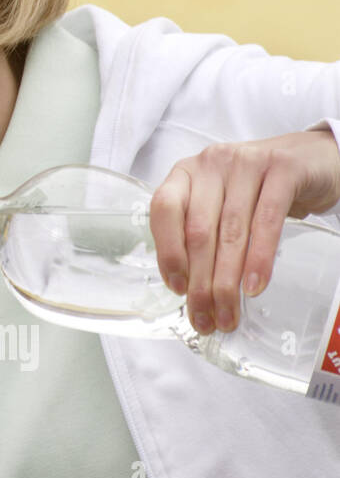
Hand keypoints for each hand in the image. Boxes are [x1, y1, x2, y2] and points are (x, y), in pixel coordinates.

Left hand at [150, 129, 339, 333]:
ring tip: (228, 313)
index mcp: (187, 173)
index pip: (164, 211)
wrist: (312, 159)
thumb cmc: (259, 188)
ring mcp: (247, 163)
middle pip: (198, 230)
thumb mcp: (222, 203)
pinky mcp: (283, 170)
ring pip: (231, 231)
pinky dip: (259, 258)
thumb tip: (189, 288)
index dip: (168, 252)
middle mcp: (211, 163)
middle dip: (200, 282)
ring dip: (227, 280)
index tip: (177, 289)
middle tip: (205, 318)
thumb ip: (202, 231)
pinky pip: (267, 221)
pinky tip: (254, 286)